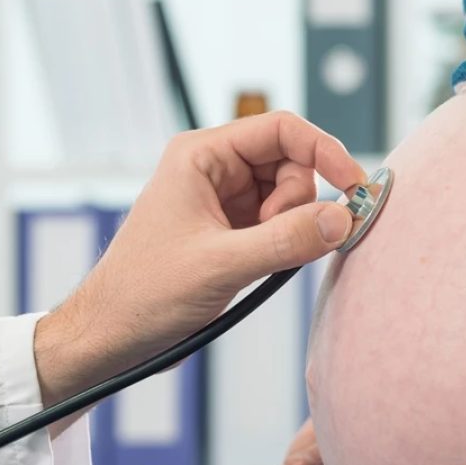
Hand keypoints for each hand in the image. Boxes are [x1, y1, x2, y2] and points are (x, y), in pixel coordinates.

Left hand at [36, 111, 366, 403]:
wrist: (111, 335)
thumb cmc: (143, 294)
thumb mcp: (221, 265)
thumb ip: (285, 240)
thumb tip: (342, 218)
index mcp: (201, 156)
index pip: (280, 129)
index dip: (324, 151)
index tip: (354, 185)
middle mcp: (214, 170)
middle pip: (291, 163)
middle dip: (299, 203)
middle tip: (278, 240)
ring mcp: (223, 201)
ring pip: (289, 197)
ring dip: (290, 227)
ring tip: (256, 260)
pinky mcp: (230, 231)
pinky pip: (278, 224)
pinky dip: (284, 243)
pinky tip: (262, 267)